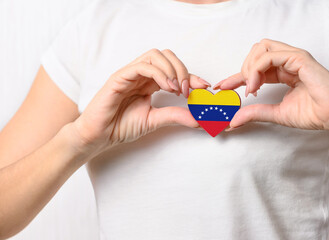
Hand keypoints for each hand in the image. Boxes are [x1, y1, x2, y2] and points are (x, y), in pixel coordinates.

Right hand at [71, 49, 209, 152]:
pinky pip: (142, 66)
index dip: (192, 76)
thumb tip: (199, 119)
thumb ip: (175, 116)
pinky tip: (167, 87)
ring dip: (172, 69)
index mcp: (150, 83)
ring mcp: (130, 74)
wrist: (99, 135)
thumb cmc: (121, 126)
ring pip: (155, 55)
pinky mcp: (120, 77)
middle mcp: (141, 75)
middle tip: (189, 90)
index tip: (204, 87)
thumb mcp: (155, 120)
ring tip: (178, 89)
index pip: (174, 70)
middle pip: (167, 56)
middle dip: (183, 70)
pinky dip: (159, 73)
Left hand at [214, 39, 328, 134]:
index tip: (221, 87)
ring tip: (251, 87)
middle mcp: (286, 61)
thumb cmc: (312, 113)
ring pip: (261, 47)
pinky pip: (270, 55)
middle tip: (244, 89)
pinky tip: (256, 85)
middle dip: (243, 68)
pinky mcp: (299, 58)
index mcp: (282, 72)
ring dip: (250, 67)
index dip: (235, 76)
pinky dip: (258, 68)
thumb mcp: (275, 114)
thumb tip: (232, 121)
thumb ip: (254, 113)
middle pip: (255, 51)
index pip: (254, 68)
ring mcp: (293, 57)